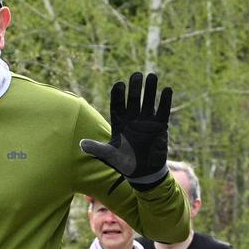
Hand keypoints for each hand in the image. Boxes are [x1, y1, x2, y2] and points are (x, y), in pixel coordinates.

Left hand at [78, 72, 172, 189]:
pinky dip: (165, 101)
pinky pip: (163, 111)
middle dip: (135, 87)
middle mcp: (133, 118)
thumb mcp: (110, 156)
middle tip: (137, 75)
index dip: (118, 94)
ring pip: (148, 101)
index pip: (118, 104)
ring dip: (151, 89)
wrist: (143, 173)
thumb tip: (81, 144)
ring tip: (152, 76)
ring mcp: (147, 121)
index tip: (119, 85)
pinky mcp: (160, 126)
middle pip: (133, 99)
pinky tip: (167, 90)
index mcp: (119, 122)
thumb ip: (97, 149)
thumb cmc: (125, 163)